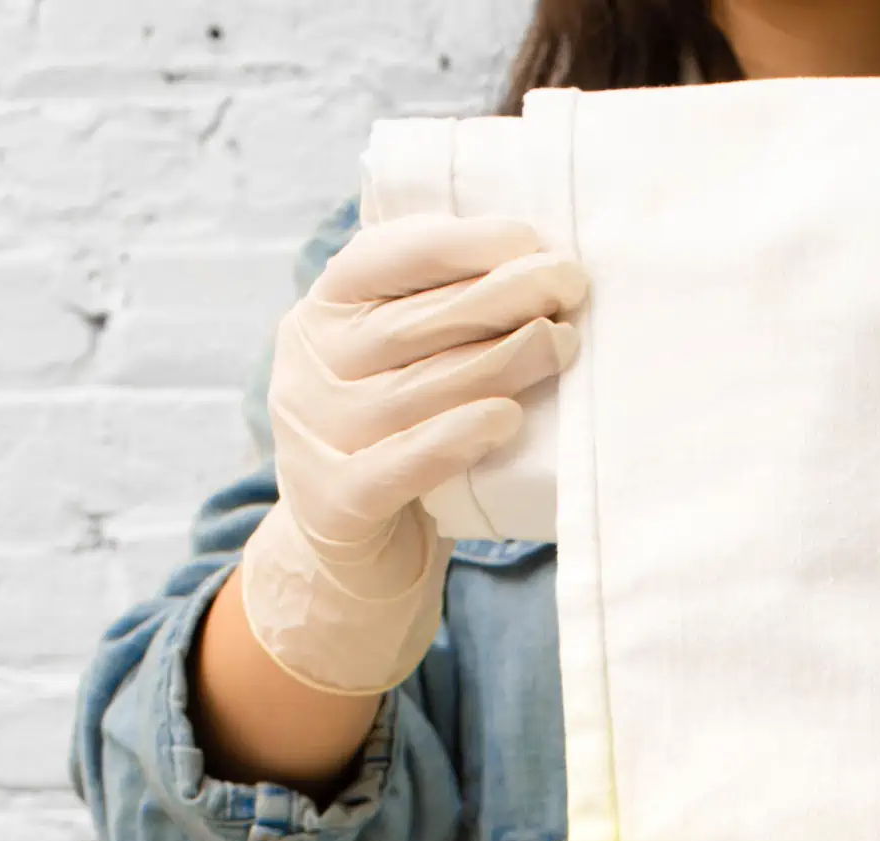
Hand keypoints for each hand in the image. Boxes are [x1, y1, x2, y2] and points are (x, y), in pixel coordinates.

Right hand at [239, 212, 583, 697]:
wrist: (356, 561)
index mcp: (322, 313)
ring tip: (562, 345)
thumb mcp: (403, 367)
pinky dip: (455, 438)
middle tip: (570, 284)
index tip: (531, 240)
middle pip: (412, 324)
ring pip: (417, 389)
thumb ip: (440, 320)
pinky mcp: (336, 502)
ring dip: (498, 362)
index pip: (384, 258)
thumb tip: (535, 266)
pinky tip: (507, 418)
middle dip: (499, 296)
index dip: (459, 245)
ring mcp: (316, 434)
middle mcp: (308, 366)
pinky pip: (401, 463)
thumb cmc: (401, 444)